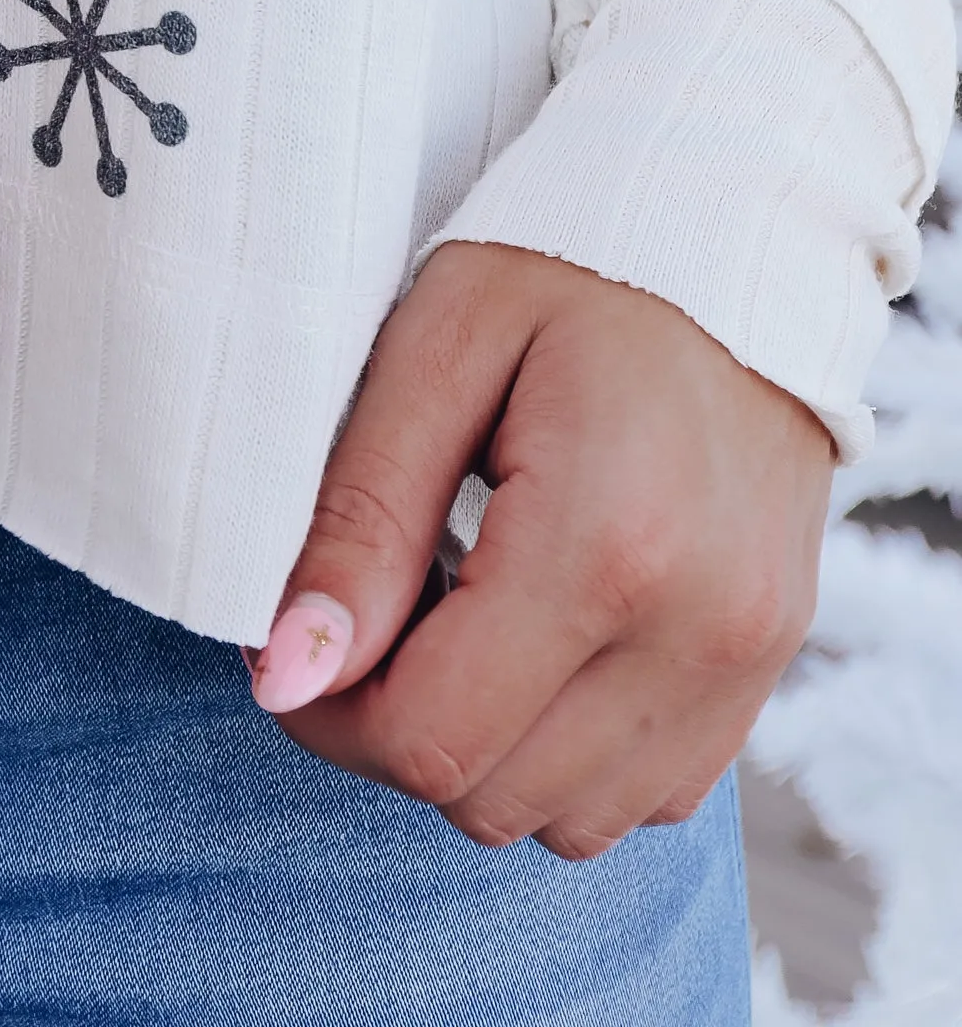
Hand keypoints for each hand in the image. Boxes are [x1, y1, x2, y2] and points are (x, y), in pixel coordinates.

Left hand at [252, 241, 829, 859]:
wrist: (733, 232)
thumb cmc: (564, 265)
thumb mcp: (437, 347)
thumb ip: (360, 518)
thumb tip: (287, 673)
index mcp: (605, 542)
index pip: (432, 736)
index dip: (326, 712)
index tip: (290, 640)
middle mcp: (696, 631)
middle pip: (492, 797)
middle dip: (394, 729)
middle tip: (368, 611)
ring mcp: (746, 663)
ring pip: (568, 822)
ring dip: (483, 750)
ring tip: (456, 613)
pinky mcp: (767, 672)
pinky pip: (643, 796)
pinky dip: (565, 753)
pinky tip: (534, 637)